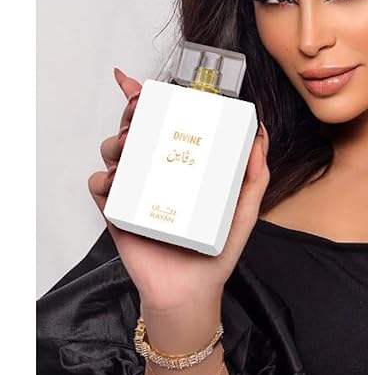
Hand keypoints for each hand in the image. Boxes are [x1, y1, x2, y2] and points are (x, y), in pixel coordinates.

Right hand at [87, 67, 269, 311]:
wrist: (191, 292)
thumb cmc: (217, 251)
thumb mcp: (245, 208)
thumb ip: (256, 174)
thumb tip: (261, 134)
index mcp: (183, 166)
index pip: (166, 125)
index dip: (148, 101)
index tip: (136, 81)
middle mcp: (158, 172)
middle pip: (137, 131)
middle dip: (133, 112)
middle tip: (141, 110)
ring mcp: (136, 191)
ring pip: (114, 151)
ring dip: (118, 140)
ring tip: (132, 144)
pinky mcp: (118, 212)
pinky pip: (99, 186)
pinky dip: (103, 177)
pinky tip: (118, 179)